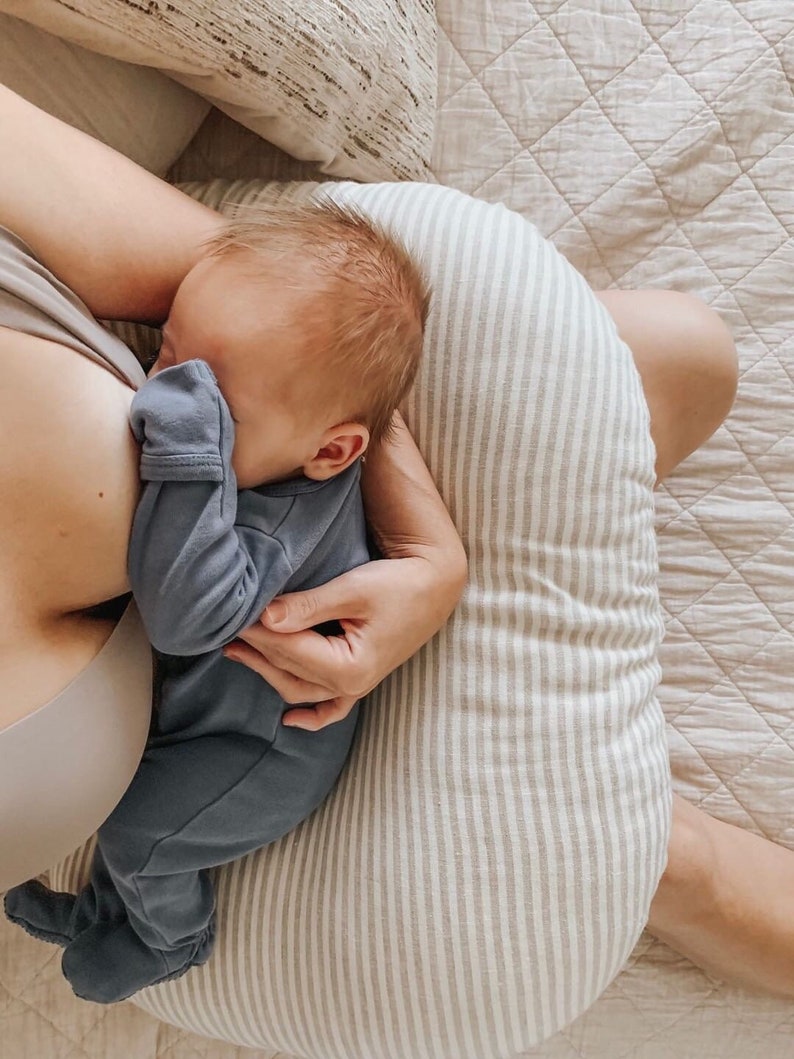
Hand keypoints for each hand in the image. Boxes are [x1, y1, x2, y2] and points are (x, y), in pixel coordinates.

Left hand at [223, 553, 465, 730]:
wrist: (435, 584)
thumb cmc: (399, 584)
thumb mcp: (353, 590)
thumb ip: (308, 607)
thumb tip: (264, 619)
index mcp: (350, 667)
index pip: (289, 650)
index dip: (257, 632)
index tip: (233, 615)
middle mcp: (351, 685)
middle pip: (289, 669)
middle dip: (256, 648)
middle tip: (226, 626)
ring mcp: (355, 686)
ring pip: (298, 686)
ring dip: (266, 670)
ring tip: (235, 650)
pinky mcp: (359, 679)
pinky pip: (331, 708)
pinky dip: (311, 717)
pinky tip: (288, 721)